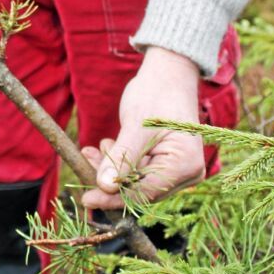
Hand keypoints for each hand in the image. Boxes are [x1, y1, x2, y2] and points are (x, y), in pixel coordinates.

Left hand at [81, 46, 204, 209]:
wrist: (168, 75)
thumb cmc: (156, 94)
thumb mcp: (135, 125)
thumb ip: (122, 157)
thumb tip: (104, 186)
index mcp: (185, 165)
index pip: (145, 193)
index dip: (114, 197)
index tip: (87, 199)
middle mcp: (187, 172)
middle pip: (140, 190)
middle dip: (110, 179)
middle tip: (87, 160)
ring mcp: (177, 169)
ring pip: (136, 182)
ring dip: (112, 169)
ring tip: (93, 150)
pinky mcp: (166, 163)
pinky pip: (138, 171)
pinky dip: (119, 162)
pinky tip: (104, 147)